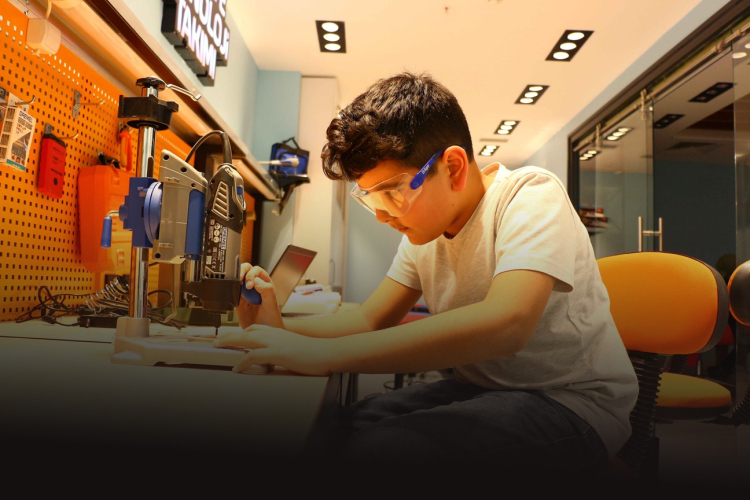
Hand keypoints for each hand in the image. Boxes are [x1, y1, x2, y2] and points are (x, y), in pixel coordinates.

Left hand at [215, 325, 334, 375]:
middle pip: (247, 331)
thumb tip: (278, 359)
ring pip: (246, 339)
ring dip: (230, 342)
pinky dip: (243, 362)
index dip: (242, 332)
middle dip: (230, 335)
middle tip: (218, 340)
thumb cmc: (315, 353)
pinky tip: (237, 368)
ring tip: (219, 347)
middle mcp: (275, 334)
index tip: (233, 336)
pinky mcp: (278, 352)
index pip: (256, 329)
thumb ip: (284, 350)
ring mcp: (276, 342)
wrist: (328, 352)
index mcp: (279, 333)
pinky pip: (254, 356)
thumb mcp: (295, 348)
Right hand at [236, 263, 282, 328]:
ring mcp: (245, 294)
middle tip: (239, 280)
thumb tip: (256, 281)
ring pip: (237, 280)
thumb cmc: (272, 320)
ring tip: (234, 285)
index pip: (257, 271)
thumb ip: (267, 291)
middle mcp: (255, 287)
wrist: (264, 334)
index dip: (251, 274)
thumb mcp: (272, 304)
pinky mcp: (237, 302)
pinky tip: (232, 296)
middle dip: (241, 271)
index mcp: (265, 284)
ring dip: (234, 279)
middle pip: (246, 270)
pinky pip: (231, 293)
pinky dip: (229, 292)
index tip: (250, 285)